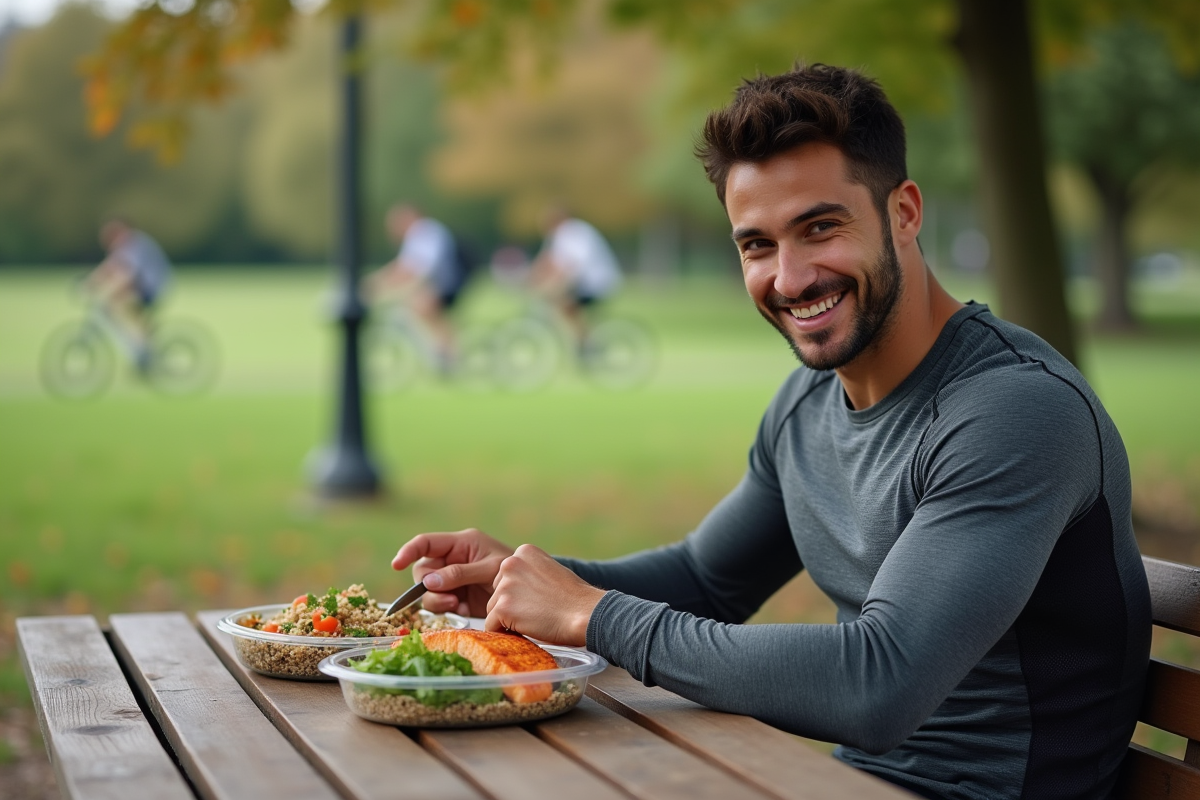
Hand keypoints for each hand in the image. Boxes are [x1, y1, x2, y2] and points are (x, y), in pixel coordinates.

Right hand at [392, 528, 513, 616]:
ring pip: (428, 590)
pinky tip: (461, 611)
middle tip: (447, 598)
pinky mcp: (457, 597)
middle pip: (423, 571)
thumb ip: (460, 573)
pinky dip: (446, 609)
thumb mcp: (490, 568)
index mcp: (461, 544)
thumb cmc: (515, 570)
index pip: (426, 542)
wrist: (530, 593)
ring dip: (436, 600)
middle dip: (428, 585)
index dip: (409, 551)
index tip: (396, 564)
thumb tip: (428, 582)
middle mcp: (452, 560)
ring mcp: (453, 580)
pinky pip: (440, 604)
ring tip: (455, 605)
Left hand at [485, 544, 605, 646]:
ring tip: (534, 620)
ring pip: (492, 609)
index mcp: (524, 552)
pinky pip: (491, 625)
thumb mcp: (552, 571)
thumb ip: (531, 574)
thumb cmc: (574, 599)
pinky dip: (504, 633)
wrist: (585, 613)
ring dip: (508, 620)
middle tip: (536, 612)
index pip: (506, 577)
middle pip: (495, 592)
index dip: (519, 594)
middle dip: (510, 605)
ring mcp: (505, 585)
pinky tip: (526, 629)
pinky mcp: (503, 607)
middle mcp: (511, 563)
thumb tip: (517, 589)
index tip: (538, 600)